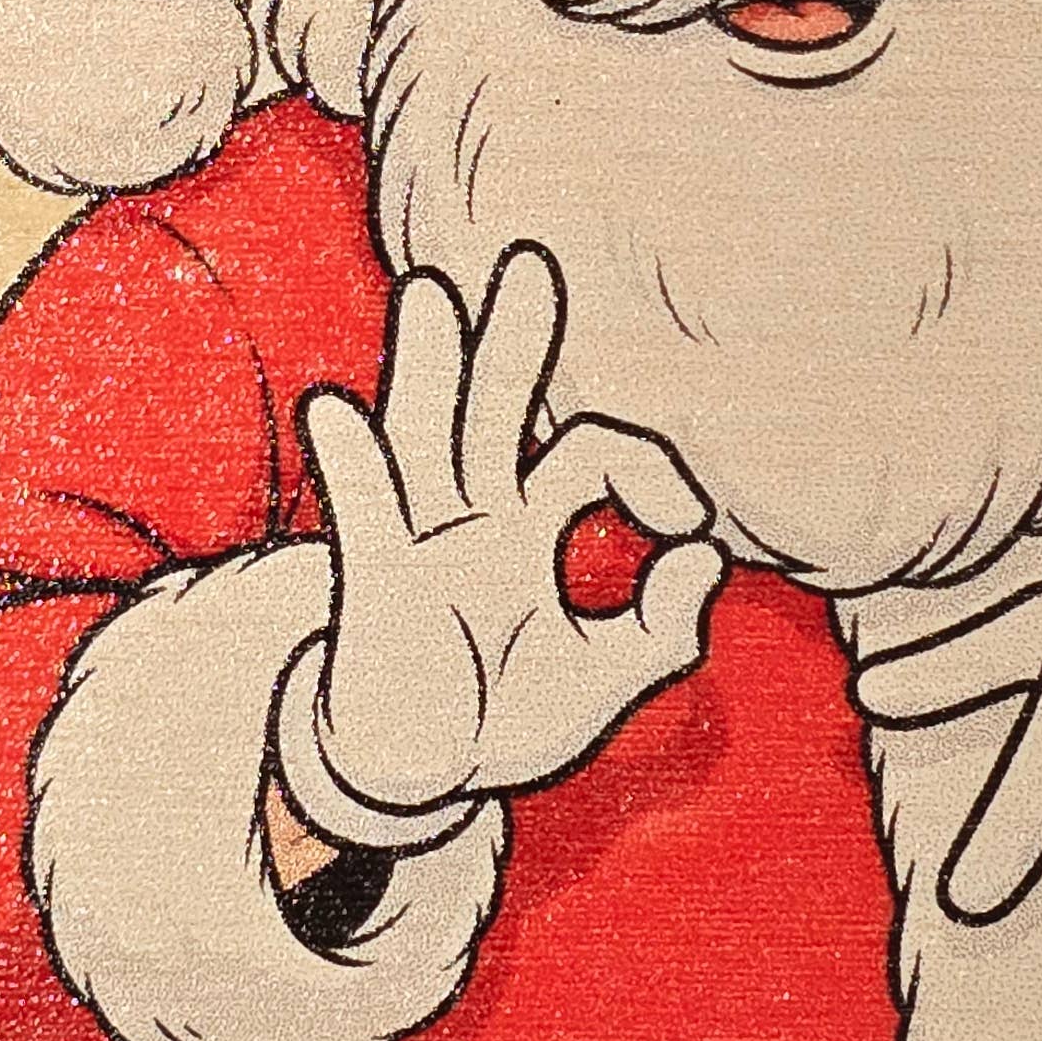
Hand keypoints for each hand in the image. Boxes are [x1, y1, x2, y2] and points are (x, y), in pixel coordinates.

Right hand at [297, 246, 723, 825]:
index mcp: (530, 524)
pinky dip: (354, 466)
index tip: (687, 520)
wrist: (426, 779)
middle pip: (495, 406)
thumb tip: (703, 555)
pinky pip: (363, 515)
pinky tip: (337, 409)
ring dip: (429, 366)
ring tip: (431, 293)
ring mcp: (420, 542)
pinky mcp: (378, 585)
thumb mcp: (607, 678)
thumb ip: (663, 624)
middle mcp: (473, 514)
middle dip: (513, 336)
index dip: (651, 469)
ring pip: (427, 435)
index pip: (594, 453)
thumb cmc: (507, 713)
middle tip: (531, 261)